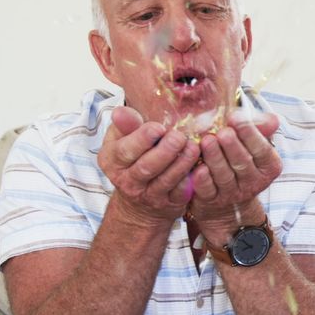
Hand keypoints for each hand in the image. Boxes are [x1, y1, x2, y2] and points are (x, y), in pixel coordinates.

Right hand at [98, 106, 199, 223]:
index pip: (124, 151)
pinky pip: (181, 194)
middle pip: (146, 167)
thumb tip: (120, 111)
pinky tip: (202, 167)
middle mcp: (128, 181)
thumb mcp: (121, 141)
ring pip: (166, 180)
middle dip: (165, 151)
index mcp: (112, 161)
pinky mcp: (169, 203)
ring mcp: (149, 195)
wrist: (138, 201)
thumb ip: (125, 125)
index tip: (158, 127)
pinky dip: (192, 181)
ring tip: (194, 147)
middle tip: (180, 137)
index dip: (142, 139)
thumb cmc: (133, 159)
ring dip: (182, 163)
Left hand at [188, 111, 281, 235]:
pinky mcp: (214, 200)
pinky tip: (198, 168)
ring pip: (225, 176)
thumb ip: (261, 128)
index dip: (250, 134)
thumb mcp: (254, 143)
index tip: (236, 118)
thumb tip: (274, 120)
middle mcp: (253, 182)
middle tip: (223, 132)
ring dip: (215, 158)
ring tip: (207, 141)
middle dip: (233, 146)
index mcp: (269, 166)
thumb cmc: (241, 159)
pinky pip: (208, 190)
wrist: (227, 194)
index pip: (262, 150)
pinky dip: (203, 180)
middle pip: (243, 164)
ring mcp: (233, 193)